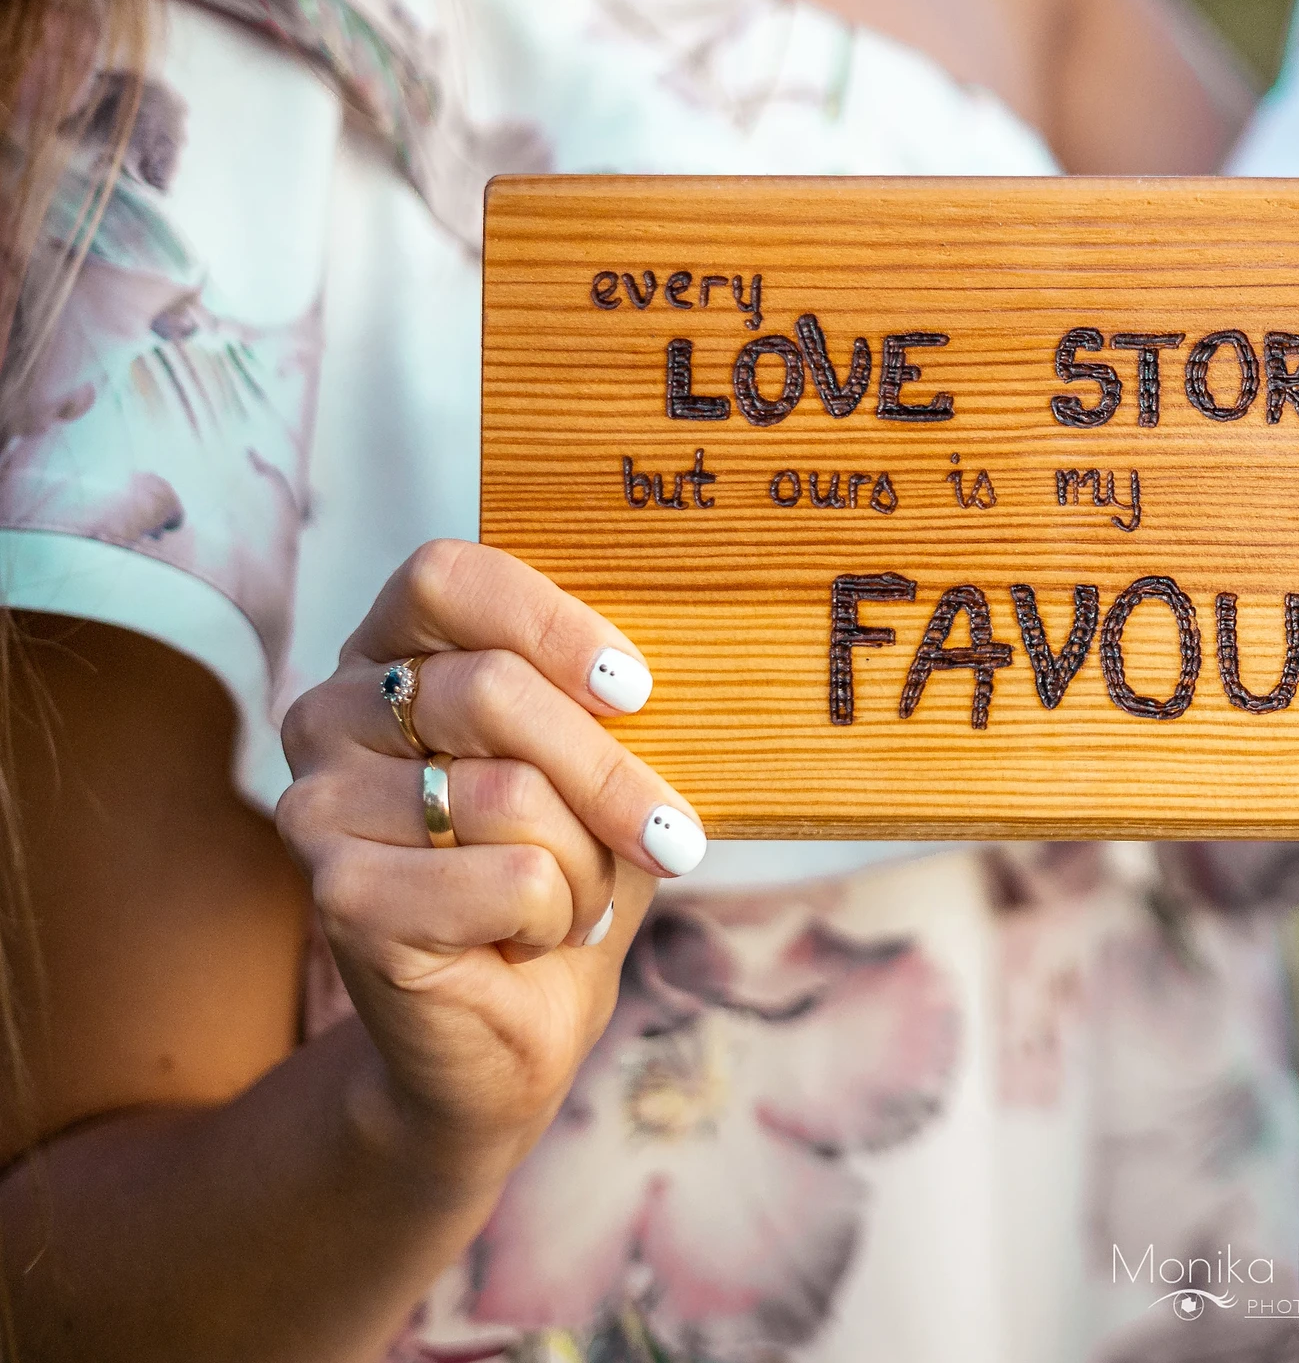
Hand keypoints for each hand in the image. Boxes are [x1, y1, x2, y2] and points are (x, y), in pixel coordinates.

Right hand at [275, 540, 701, 1172]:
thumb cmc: (556, 878)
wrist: (502, 1032)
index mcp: (386, 657)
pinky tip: (527, 937)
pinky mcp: (337, 895)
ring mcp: (317, 805)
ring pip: (507, 793)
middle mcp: (328, 715)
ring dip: (583, 862)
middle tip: (669, 836)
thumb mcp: (592, 773)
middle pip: (490, 689)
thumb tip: (669, 670)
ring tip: (572, 899)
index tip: (635, 691)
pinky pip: (506, 877)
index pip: (445, 577)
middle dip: (608, 773)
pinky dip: (554, 915)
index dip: (551, 622)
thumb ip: (602, 709)